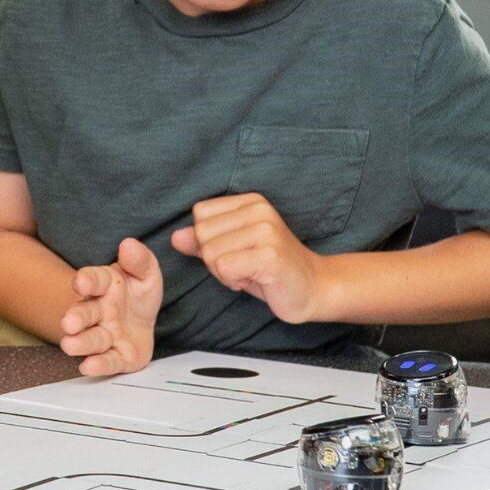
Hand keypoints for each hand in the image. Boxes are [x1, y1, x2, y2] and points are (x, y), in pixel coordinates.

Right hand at [60, 238, 162, 376]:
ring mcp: (107, 334)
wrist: (141, 321)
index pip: (93, 280)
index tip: (81, 284)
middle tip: (68, 323)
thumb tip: (129, 244)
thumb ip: (139, 260)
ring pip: (93, 338)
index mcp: (105, 285)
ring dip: (81, 343)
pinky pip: (108, 360)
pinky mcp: (117, 357)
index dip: (86, 281)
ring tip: (69, 345)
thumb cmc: (138, 293)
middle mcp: (100, 310)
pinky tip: (88, 366)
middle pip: (85, 313)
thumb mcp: (146, 272)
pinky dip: (98, 364)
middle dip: (76, 318)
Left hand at [171, 193, 326, 323]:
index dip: (207, 240)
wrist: (314, 288)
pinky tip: (255, 280)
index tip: (234, 251)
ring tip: (250, 272)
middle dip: (214, 260)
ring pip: (211, 253)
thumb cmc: (269, 269)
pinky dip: (233, 281)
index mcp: (250, 202)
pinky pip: (224, 268)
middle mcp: (258, 210)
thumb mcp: (233, 249)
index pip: (200, 214)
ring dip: (224, 273)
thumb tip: (175, 237)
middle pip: (202, 234)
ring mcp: (266, 231)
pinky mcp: (269, 255)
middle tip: (242, 266)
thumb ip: (203, 241)